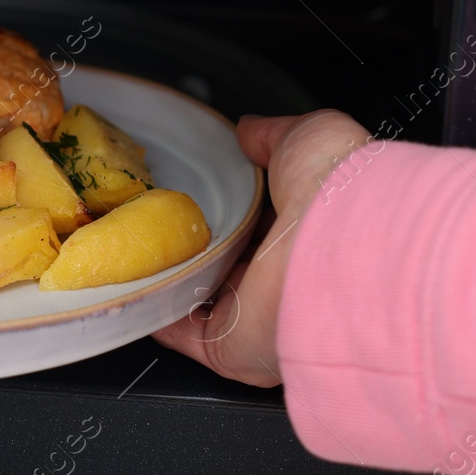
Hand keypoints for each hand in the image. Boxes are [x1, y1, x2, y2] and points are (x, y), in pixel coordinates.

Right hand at [153, 109, 371, 385]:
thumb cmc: (336, 189)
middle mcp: (284, 274)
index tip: (198, 189)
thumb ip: (272, 134)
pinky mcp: (232, 345)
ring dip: (171, 277)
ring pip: (204, 296)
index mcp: (307, 227)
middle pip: (230, 259)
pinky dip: (157, 314)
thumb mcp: (308, 136)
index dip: (231, 204)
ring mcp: (257, 312)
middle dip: (196, 240)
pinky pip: (184, 334)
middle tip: (158, 216)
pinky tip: (133, 287)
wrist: (342, 252)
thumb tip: (248, 129)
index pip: (262, 219)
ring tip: (134, 247)